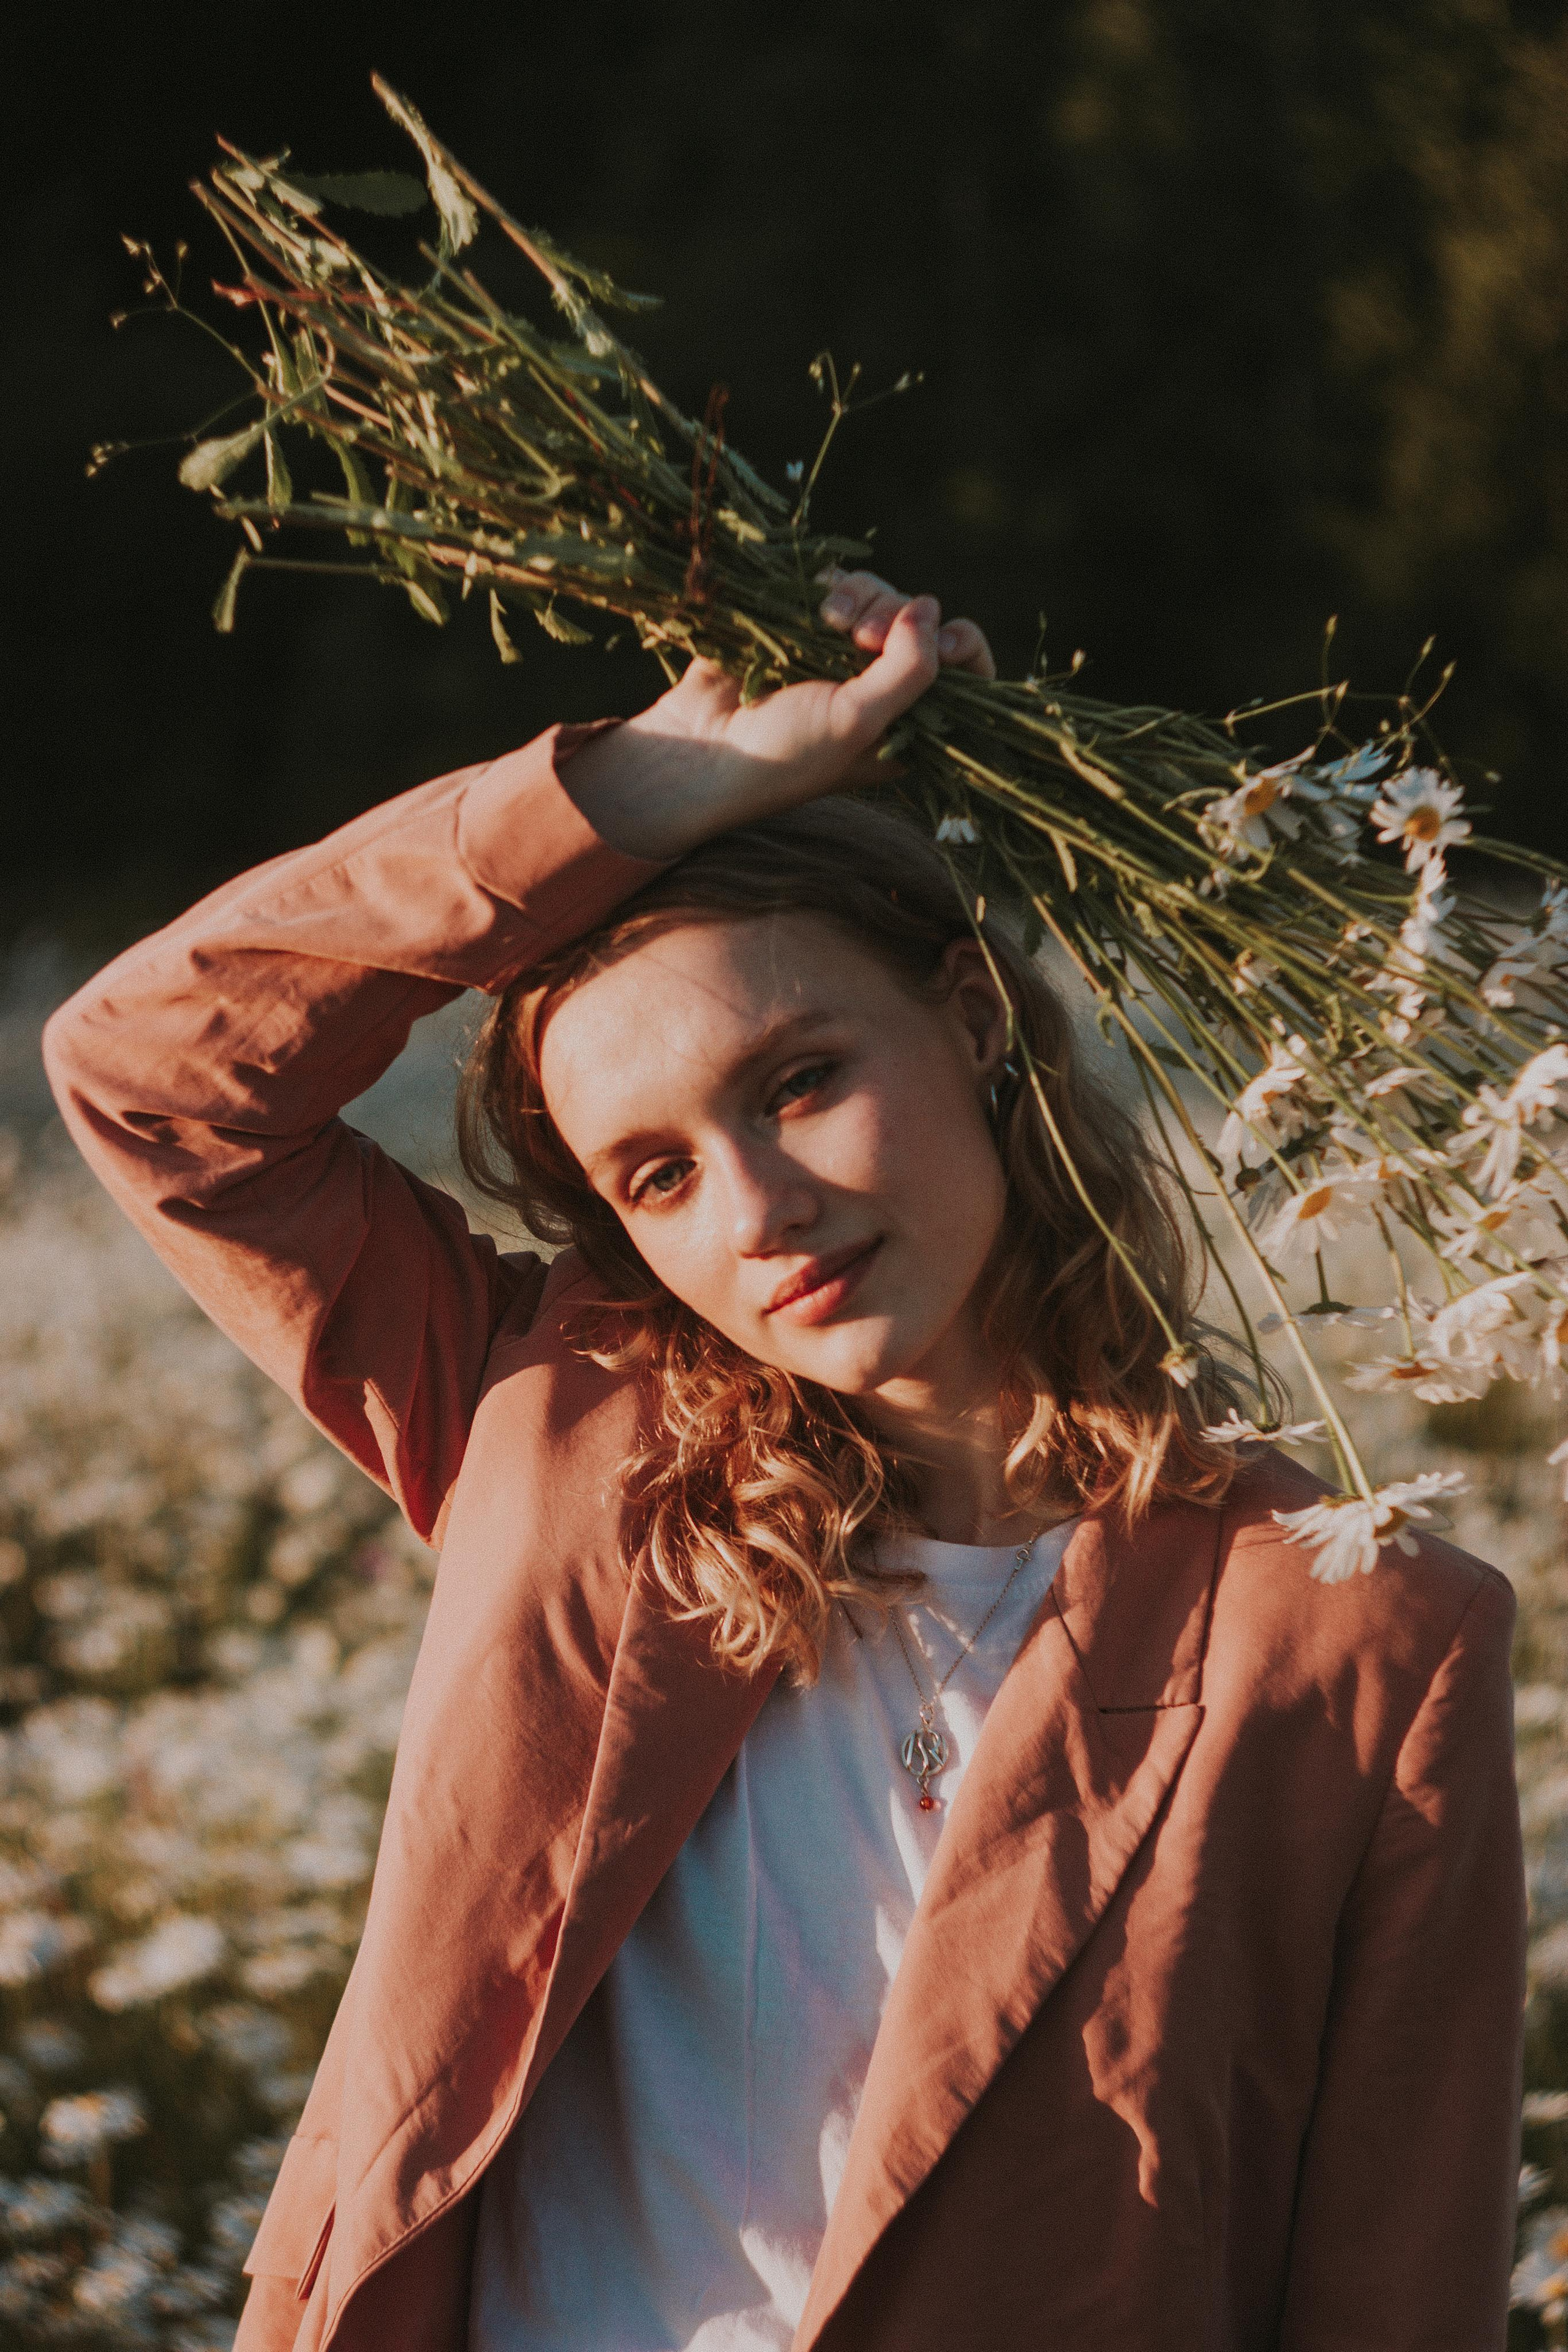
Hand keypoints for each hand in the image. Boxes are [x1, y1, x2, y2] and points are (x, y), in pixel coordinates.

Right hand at [562, 570, 995, 862]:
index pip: (967, 673)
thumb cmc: (785, 753)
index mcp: (910, 723)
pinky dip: (828, 587)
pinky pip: (835, 582)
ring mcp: (841, 652)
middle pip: (920, 619)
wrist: (701, 749)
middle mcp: (881, 684)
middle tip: (861, 641)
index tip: (941, 642)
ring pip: (877, 593)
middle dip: (896, 616)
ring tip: (827, 624)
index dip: (961, 645)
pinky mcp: (802, 624)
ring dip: (859, 597)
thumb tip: (930, 607)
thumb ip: (911, 669)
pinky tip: (810, 610)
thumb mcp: (860, 721)